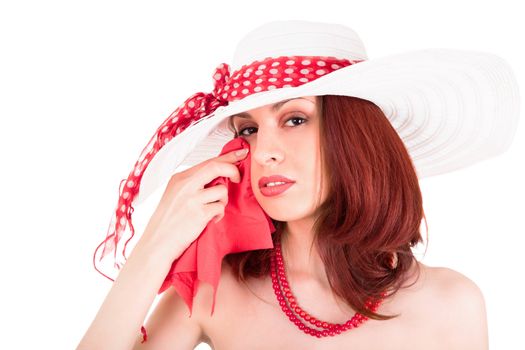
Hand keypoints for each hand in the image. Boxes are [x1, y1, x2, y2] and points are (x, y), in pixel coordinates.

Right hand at [139, 147, 248, 261]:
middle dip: (233, 170)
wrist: (157, 243)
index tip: (241, 152)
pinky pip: (220, 208)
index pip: (208, 161)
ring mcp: (192, 199)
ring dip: (222, 201)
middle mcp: (185, 185)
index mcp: (179, 178)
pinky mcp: (199, 214)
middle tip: (238, 177)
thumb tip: (219, 174)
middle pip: (217, 167)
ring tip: (213, 210)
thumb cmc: (168, 222)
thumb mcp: (175, 195)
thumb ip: (193, 183)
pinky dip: (219, 215)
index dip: (227, 157)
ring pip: (222, 190)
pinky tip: (210, 220)